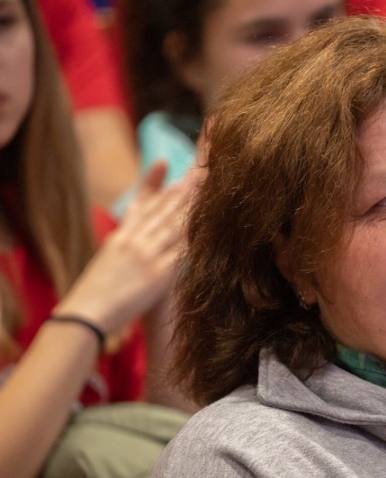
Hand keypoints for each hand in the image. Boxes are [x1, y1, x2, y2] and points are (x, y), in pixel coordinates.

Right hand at [53, 162, 202, 342]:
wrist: (86, 314)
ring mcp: (147, 254)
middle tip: (199, 169)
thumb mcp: (107, 264)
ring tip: (207, 187)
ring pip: (174, 224)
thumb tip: (129, 245)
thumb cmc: (94, 296)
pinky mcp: (159, 273)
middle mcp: (134, 240)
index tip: (166, 163)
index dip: (154, 183)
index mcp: (121, 238)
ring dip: (192, 205)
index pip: (141, 205)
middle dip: (183, 189)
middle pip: (163, 209)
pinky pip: (182, 250)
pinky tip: (207, 225)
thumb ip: (122, 251)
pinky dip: (194, 236)